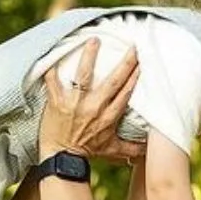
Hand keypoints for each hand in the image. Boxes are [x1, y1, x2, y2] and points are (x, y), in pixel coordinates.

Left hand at [39, 37, 145, 163]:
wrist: (62, 159)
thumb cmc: (87, 153)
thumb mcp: (112, 149)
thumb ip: (131, 148)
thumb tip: (148, 150)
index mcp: (109, 117)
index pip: (125, 93)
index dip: (134, 78)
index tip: (140, 63)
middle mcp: (94, 108)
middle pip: (113, 81)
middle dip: (124, 63)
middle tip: (132, 47)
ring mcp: (75, 103)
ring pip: (84, 75)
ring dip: (90, 56)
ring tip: (94, 40)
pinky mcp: (57, 102)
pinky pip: (54, 81)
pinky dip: (52, 69)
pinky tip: (54, 55)